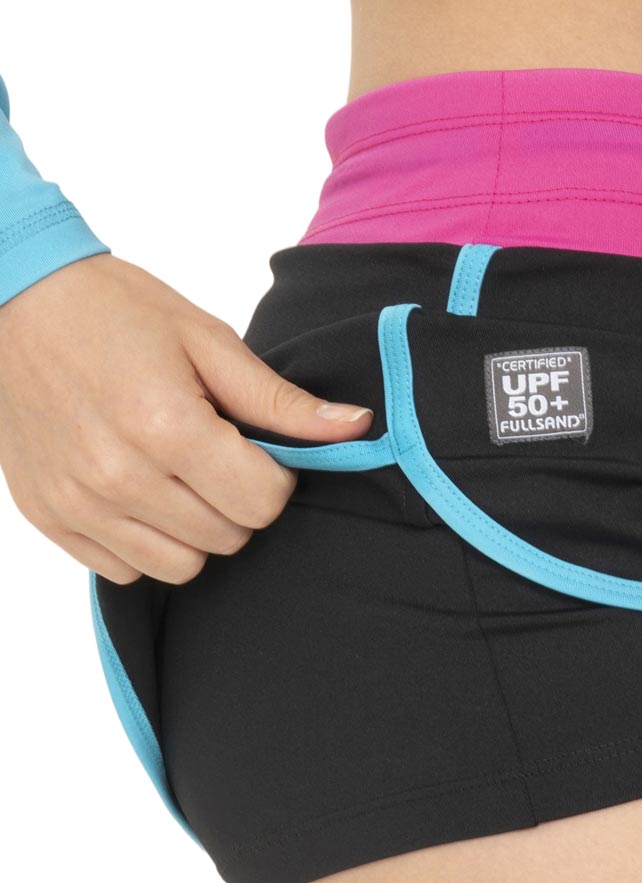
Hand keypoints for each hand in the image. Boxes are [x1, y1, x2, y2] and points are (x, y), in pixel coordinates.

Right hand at [0, 252, 373, 585]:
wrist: (16, 301)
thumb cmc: (116, 312)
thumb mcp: (209, 341)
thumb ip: (282, 400)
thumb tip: (356, 427)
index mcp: (166, 426)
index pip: (262, 503)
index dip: (276, 479)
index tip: (257, 451)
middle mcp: (118, 476)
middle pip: (229, 538)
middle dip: (239, 501)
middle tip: (215, 455)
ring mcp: (78, 503)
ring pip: (182, 567)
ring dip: (198, 530)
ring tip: (180, 476)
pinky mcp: (50, 517)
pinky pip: (126, 570)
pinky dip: (146, 542)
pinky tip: (141, 492)